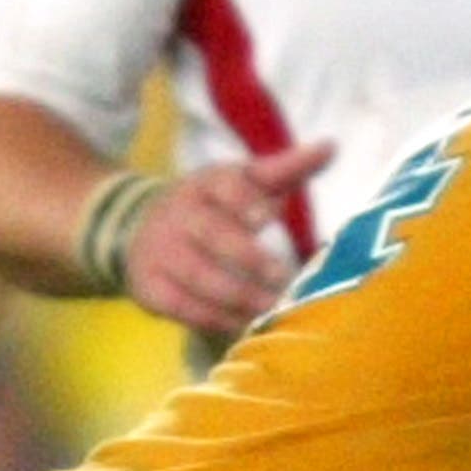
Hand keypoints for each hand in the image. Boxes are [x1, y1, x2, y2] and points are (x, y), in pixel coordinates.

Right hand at [120, 138, 337, 335]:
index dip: (245, 201)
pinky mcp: (151, 286)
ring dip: (240, 296)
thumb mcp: (245, 181)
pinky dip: (217, 318)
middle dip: (249, 257)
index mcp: (206, 184)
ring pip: (200, 276)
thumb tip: (331, 147)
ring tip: (273, 308)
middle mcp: (180, 214)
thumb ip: (287, 168)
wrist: (138, 226)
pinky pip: (184, 307)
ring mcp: (161, 251)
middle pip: (212, 234)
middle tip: (283, 277)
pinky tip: (244, 324)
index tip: (267, 217)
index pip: (224, 186)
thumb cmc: (214, 205)